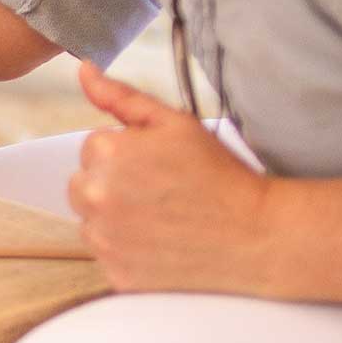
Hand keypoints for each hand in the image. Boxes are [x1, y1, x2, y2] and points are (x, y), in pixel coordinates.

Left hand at [66, 63, 275, 291]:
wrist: (258, 236)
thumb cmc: (220, 175)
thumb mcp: (175, 124)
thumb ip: (121, 97)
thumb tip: (83, 69)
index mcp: (105, 154)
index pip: (93, 148)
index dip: (129, 155)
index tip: (162, 167)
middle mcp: (94, 196)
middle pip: (83, 185)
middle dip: (113, 185)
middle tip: (162, 193)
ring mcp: (103, 239)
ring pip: (91, 221)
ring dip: (116, 218)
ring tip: (164, 218)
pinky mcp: (115, 273)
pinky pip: (107, 254)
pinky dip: (127, 250)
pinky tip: (163, 244)